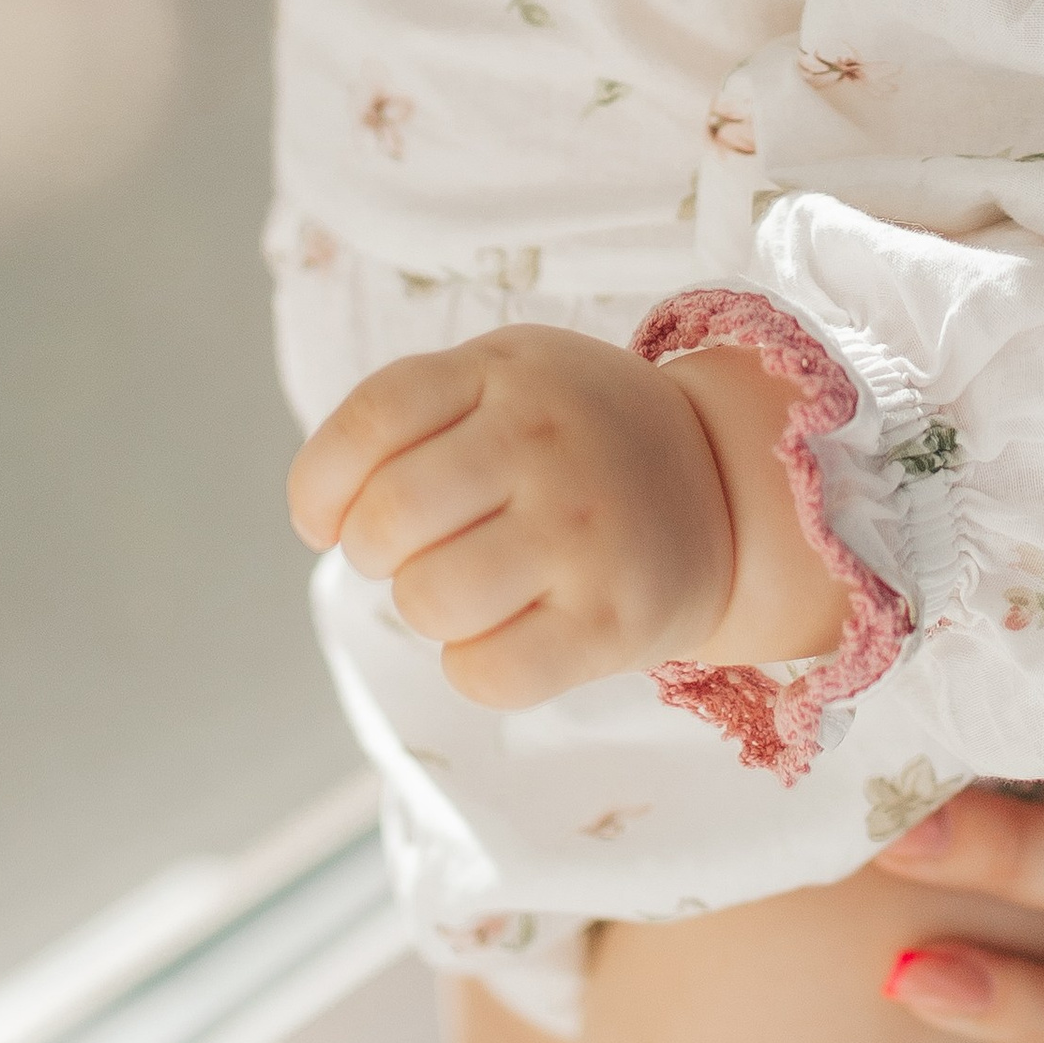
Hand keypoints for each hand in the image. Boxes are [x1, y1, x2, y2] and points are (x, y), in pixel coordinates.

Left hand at [288, 325, 843, 707]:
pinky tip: (510, 630)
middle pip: (388, 519)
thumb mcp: (506, 377)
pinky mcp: (612, 620)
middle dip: (376, 553)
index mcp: (505, 369)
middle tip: (418, 550)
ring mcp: (583, 530)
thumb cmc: (576, 436)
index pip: (371, 421)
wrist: (723, 482)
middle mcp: (545, 440)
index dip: (320, 486)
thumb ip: (411, 416)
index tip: (328, 520)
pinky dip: (473, 666)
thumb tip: (323, 517)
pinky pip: (483, 673)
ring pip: (427, 601)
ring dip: (427, 608)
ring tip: (474, 584)